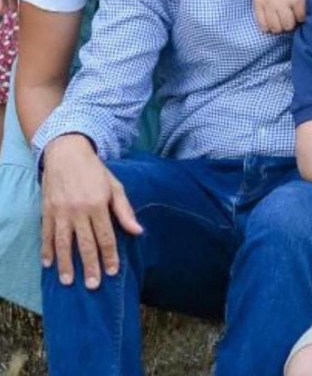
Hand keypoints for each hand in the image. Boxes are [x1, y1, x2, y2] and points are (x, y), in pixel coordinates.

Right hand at [41, 134, 141, 288]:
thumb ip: (125, 210)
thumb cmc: (95, 171)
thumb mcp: (114, 186)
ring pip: (64, 243)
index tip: (113, 272)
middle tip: (93, 285)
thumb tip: (138, 231)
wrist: (67, 153)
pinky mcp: (47, 210)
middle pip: (86, 243)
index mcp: (99, 204)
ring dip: (66, 264)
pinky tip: (48, 264)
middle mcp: (79, 210)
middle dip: (90, 266)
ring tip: (69, 281)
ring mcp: (61, 211)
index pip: (106, 236)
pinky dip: (47, 250)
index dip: (110, 256)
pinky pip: (46, 234)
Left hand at [253, 0, 309, 33]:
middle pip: (276, 28)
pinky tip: (302, 5)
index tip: (279, 18)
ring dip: (294, 20)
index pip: (264, 27)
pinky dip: (303, 15)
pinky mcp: (297, 0)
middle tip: (289, 13)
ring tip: (295, 9)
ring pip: (288, 25)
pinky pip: (301, 19)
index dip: (273, 25)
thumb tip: (270, 33)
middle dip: (284, 23)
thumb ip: (266, 12)